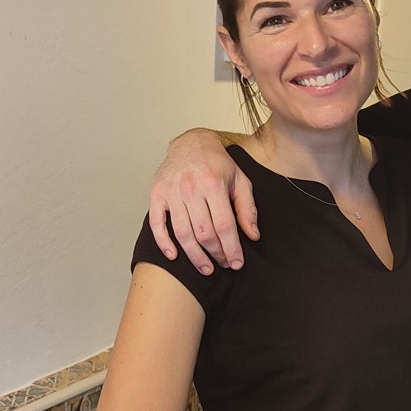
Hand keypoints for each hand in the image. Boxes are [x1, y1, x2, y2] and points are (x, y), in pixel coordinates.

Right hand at [148, 128, 257, 273]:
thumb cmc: (217, 164)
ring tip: (206, 268)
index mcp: (214, 184)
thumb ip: (247, 208)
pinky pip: (157, 224)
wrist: (191, 142)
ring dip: (194, 256)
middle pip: (204, 233)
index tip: (236, 262)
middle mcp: (191, 188)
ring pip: (182, 233)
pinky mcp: (157, 194)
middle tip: (223, 264)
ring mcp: (172, 192)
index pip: (224, 226)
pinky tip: (174, 256)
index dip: (231, 248)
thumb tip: (253, 235)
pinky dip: (164, 243)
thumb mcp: (240, 180)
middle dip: (216, 254)